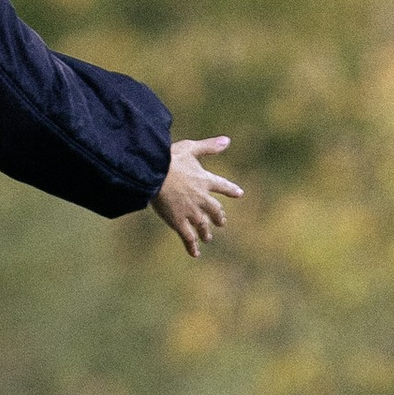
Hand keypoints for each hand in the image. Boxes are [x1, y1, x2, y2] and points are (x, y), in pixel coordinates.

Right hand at [154, 137, 240, 258]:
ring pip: (203, 226)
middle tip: (221, 222)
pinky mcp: (179, 222)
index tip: (239, 193)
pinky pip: (188, 237)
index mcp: (205, 180)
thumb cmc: (169, 159)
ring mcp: (191, 212)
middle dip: (218, 217)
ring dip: (206, 232)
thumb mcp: (190, 148)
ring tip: (208, 238)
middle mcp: (202, 198)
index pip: (222, 186)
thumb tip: (228, 140)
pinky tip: (195, 253)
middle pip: (215, 210)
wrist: (154, 175)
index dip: (230, 189)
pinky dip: (192, 246)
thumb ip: (209, 146)